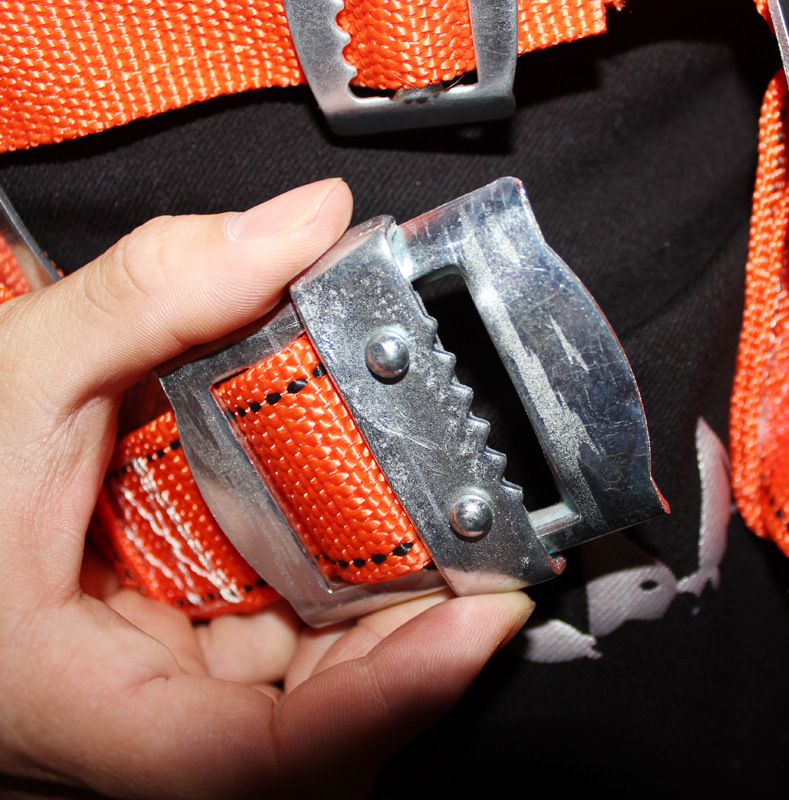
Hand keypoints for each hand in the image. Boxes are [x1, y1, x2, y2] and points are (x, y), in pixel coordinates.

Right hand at [0, 179, 533, 798]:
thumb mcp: (18, 373)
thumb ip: (157, 293)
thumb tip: (302, 224)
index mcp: (73, 699)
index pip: (253, 758)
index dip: (386, 703)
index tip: (485, 622)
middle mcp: (129, 720)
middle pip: (310, 729)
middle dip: (410, 649)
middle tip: (476, 558)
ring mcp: (158, 694)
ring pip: (304, 695)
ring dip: (384, 624)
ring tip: (436, 542)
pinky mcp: (172, 659)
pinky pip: (278, 653)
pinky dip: (333, 600)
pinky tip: (353, 533)